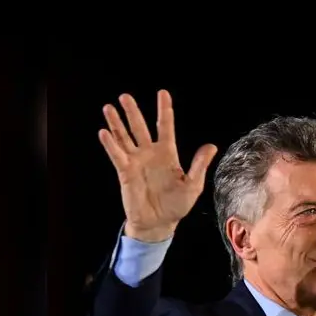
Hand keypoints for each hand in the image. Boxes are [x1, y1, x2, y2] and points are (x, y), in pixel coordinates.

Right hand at [98, 90, 216, 241]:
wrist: (159, 222)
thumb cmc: (178, 204)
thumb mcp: (193, 184)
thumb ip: (199, 164)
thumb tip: (211, 146)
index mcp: (168, 153)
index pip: (165, 126)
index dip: (164, 110)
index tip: (162, 93)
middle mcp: (150, 153)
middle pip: (140, 127)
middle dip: (133, 112)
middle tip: (125, 96)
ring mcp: (136, 162)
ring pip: (124, 138)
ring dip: (116, 123)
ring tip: (109, 107)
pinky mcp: (125, 172)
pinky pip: (117, 155)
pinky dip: (111, 144)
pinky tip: (104, 132)